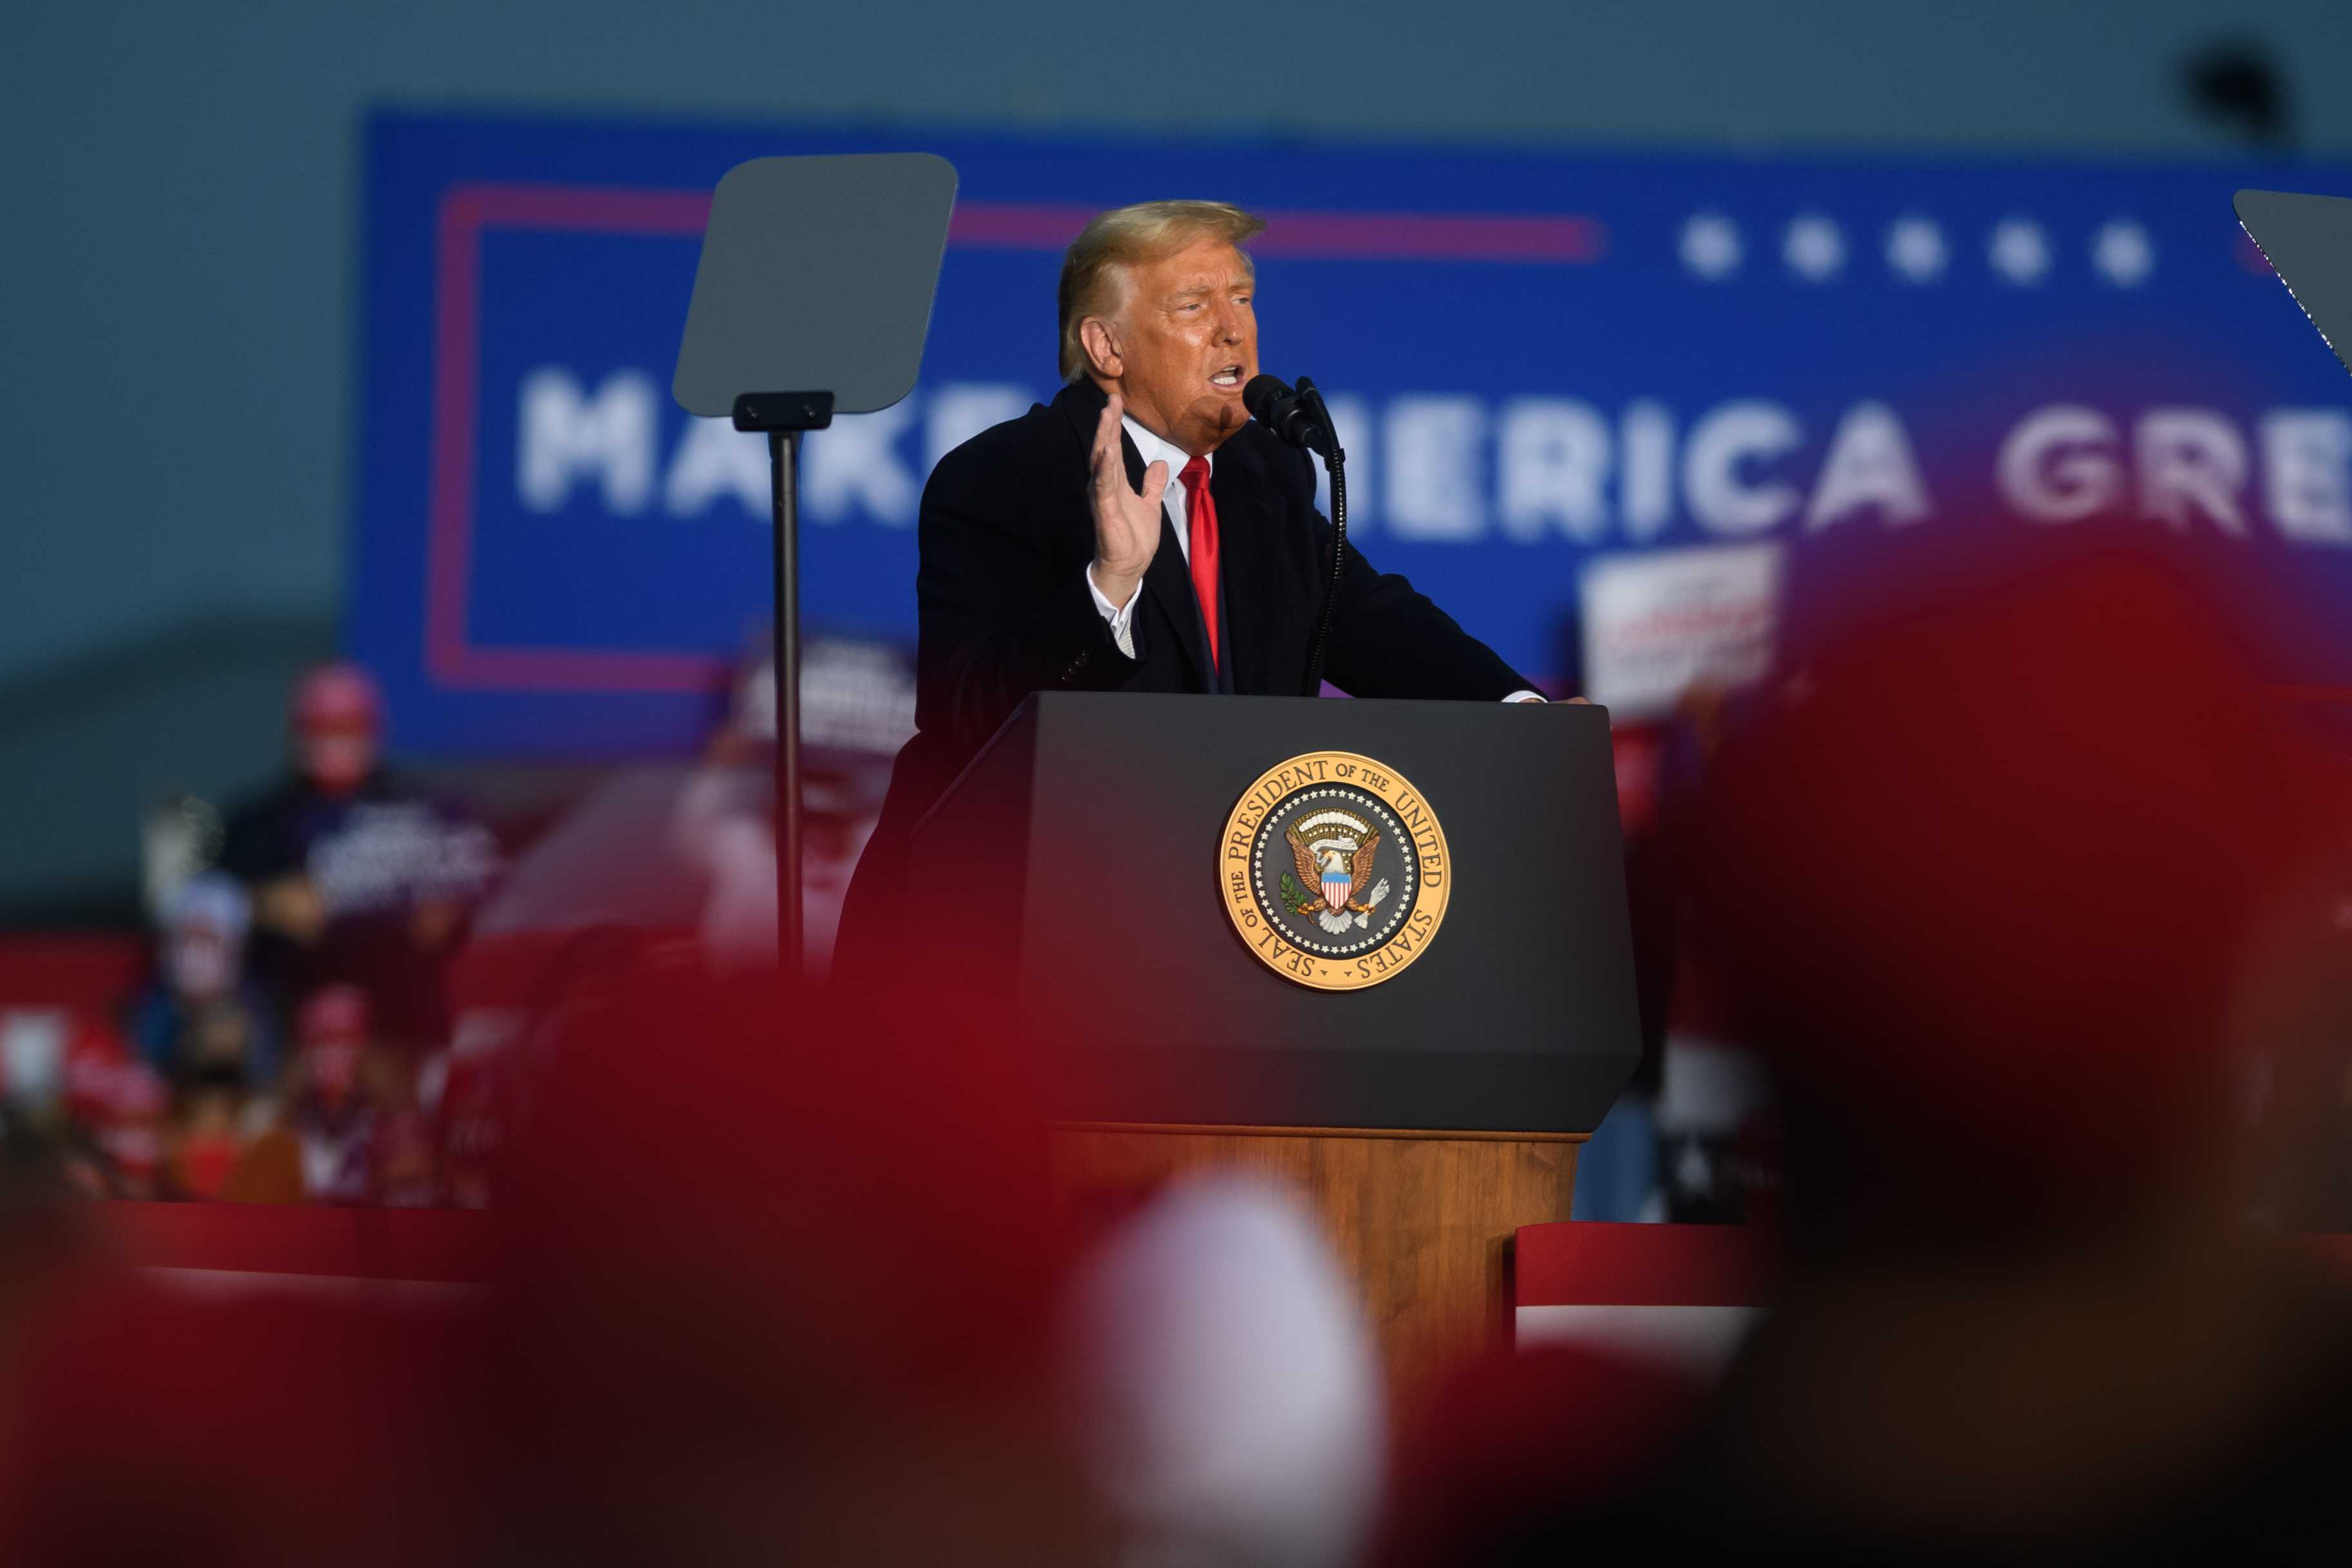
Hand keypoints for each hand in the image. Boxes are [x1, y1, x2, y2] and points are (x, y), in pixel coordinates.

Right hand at [1087, 392, 1167, 607]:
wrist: (1129, 566)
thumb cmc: (1134, 538)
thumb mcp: (1150, 504)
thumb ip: (1151, 484)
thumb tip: (1158, 464)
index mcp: (1114, 482)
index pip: (1114, 447)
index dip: (1114, 425)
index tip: (1115, 401)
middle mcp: (1105, 485)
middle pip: (1105, 448)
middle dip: (1107, 424)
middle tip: (1110, 399)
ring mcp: (1103, 496)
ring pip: (1102, 461)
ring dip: (1104, 438)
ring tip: (1107, 415)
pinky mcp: (1105, 510)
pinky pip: (1104, 485)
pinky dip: (1105, 467)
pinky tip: (1107, 451)